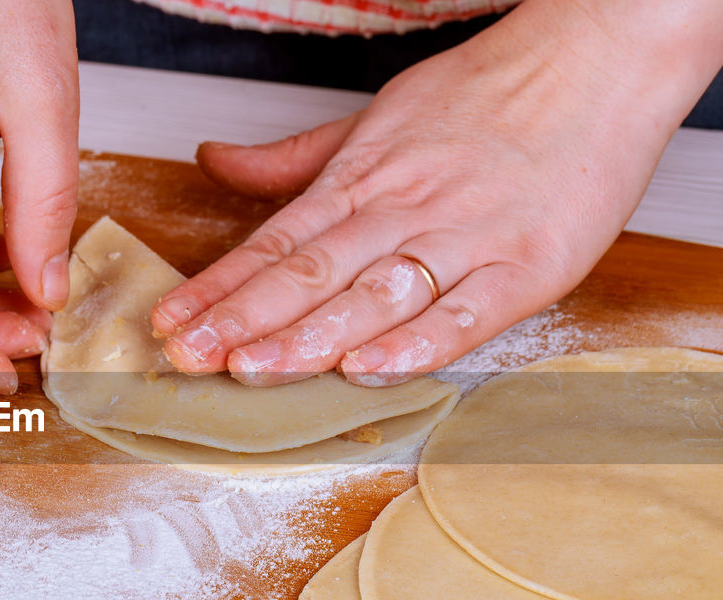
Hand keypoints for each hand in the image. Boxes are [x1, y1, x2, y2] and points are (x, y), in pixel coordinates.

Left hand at [151, 0, 722, 385]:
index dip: (219, 287)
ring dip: (309, 338)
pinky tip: (368, 370)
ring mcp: (466, 240)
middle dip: (242, 320)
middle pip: (311, 274)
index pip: (275, 242)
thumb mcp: (373, 119)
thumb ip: (291, 159)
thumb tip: (213, 160)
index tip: (170, 321)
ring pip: (375, 296)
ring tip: (250, 370)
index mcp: (364, 179)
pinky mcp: (528, 268)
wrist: (599, 57)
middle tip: (187, 357)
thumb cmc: (486, 95)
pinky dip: (418, 344)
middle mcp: (405, 210)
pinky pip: (466, 313)